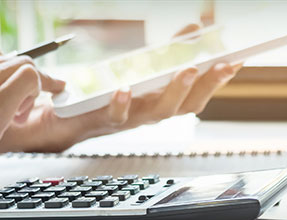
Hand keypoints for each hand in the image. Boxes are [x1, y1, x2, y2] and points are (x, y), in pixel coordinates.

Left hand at [0, 24, 241, 152]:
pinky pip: (112, 116)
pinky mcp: (97, 121)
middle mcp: (147, 114)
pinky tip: (125, 88)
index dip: (218, 79)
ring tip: (187, 69)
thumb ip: (166, 49)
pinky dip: (120, 103)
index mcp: (159, 101)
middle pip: (187, 105)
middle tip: (222, 64)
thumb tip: (193, 29)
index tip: (237, 60)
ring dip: (175, 92)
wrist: (49, 118)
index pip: (198, 92)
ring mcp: (125, 120)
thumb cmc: (95, 93)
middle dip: (207, 85)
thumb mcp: (136, 64)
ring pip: (157, 112)